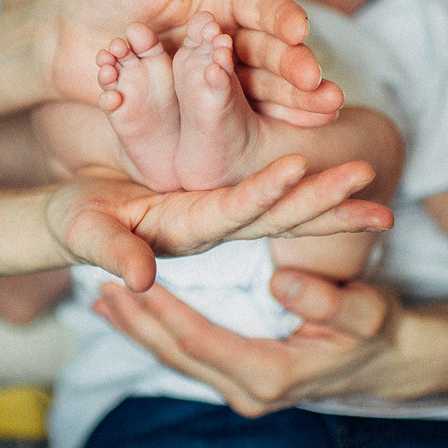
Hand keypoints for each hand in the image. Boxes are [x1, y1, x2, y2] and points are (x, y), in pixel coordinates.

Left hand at [40, 0, 336, 114]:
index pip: (262, 9)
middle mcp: (226, 37)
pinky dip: (265, 125)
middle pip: (270, 54)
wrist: (60, 41)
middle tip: (323, 87)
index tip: (299, 34)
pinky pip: (235, 117)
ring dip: (295, 101)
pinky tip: (296, 134)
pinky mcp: (198, 108)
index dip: (282, 21)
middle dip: (299, 70)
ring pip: (262, 88)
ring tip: (326, 114)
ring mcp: (213, 75)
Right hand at [46, 157, 391, 293]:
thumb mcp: (86, 232)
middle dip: (324, 202)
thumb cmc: (75, 222)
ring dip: (329, 195)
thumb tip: (141, 281)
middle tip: (371, 184)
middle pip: (279, 216)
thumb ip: (113, 252)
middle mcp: (216, 225)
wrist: (77, 222)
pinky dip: (308, 185)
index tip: (301, 166)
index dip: (265, 190)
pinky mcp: (222, 201)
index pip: (235, 212)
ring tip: (373, 181)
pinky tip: (340, 180)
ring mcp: (223, 214)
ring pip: (286, 206)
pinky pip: (274, 193)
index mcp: (189, 229)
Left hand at [94, 266, 403, 415]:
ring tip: (102, 303)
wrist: (391, 358)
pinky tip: (138, 319)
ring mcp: (245, 391)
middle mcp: (250, 391)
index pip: (200, 340)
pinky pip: (190, 359)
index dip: (163, 311)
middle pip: (177, 355)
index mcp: (271, 373)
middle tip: (96, 289)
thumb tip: (281, 282)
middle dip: (136, 323)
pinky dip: (161, 337)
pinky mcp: (243, 382)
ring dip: (140, 331)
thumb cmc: (379, 330)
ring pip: (178, 360)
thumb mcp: (365, 310)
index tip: (130, 281)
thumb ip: (325, 298)